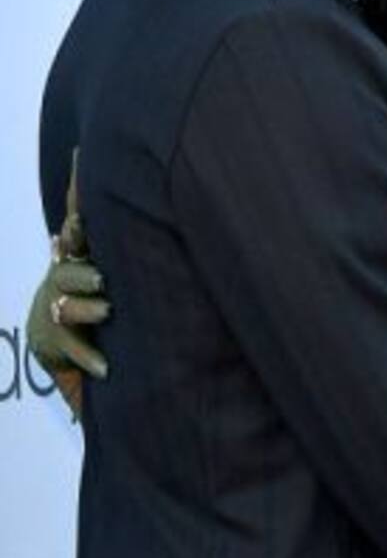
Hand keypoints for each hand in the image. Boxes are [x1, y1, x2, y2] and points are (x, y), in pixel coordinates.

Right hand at [26, 149, 109, 417]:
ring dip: (86, 310)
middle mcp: (63, 280)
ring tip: (107, 310)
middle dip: (82, 273)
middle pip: (66, 273)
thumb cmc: (107, 289)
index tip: (86, 219)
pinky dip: (90, 358)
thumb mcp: (118, 257)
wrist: (65, 340)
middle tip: (103, 277)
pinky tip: (106, 368)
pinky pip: (72, 350)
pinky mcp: (55, 343)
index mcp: (79, 256)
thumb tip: (159, 189)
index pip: (75, 233)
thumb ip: (130, 231)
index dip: (77, 222)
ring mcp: (57, 311)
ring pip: (67, 308)